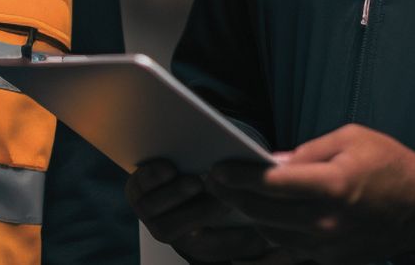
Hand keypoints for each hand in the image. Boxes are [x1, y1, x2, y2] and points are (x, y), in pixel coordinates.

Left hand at [127, 159, 279, 262]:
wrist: (185, 167)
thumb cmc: (223, 196)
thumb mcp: (245, 216)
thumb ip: (255, 228)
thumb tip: (277, 235)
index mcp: (197, 242)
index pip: (210, 249)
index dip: (226, 241)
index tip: (242, 219)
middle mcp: (170, 231)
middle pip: (173, 232)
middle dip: (198, 213)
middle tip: (219, 196)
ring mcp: (149, 211)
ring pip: (152, 214)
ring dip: (173, 197)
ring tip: (195, 180)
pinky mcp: (137, 188)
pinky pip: (137, 187)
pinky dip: (150, 177)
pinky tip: (168, 166)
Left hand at [205, 124, 414, 263]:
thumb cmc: (390, 165)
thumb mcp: (351, 138)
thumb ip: (308, 151)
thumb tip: (272, 162)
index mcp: (333, 185)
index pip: (271, 183)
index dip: (239, 177)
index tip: (219, 170)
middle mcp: (327, 220)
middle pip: (264, 213)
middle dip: (233, 198)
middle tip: (216, 184)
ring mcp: (329, 245)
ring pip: (272, 235)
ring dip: (250, 218)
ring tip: (234, 201)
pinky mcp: (333, 259)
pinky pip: (290, 253)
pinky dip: (269, 241)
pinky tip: (254, 232)